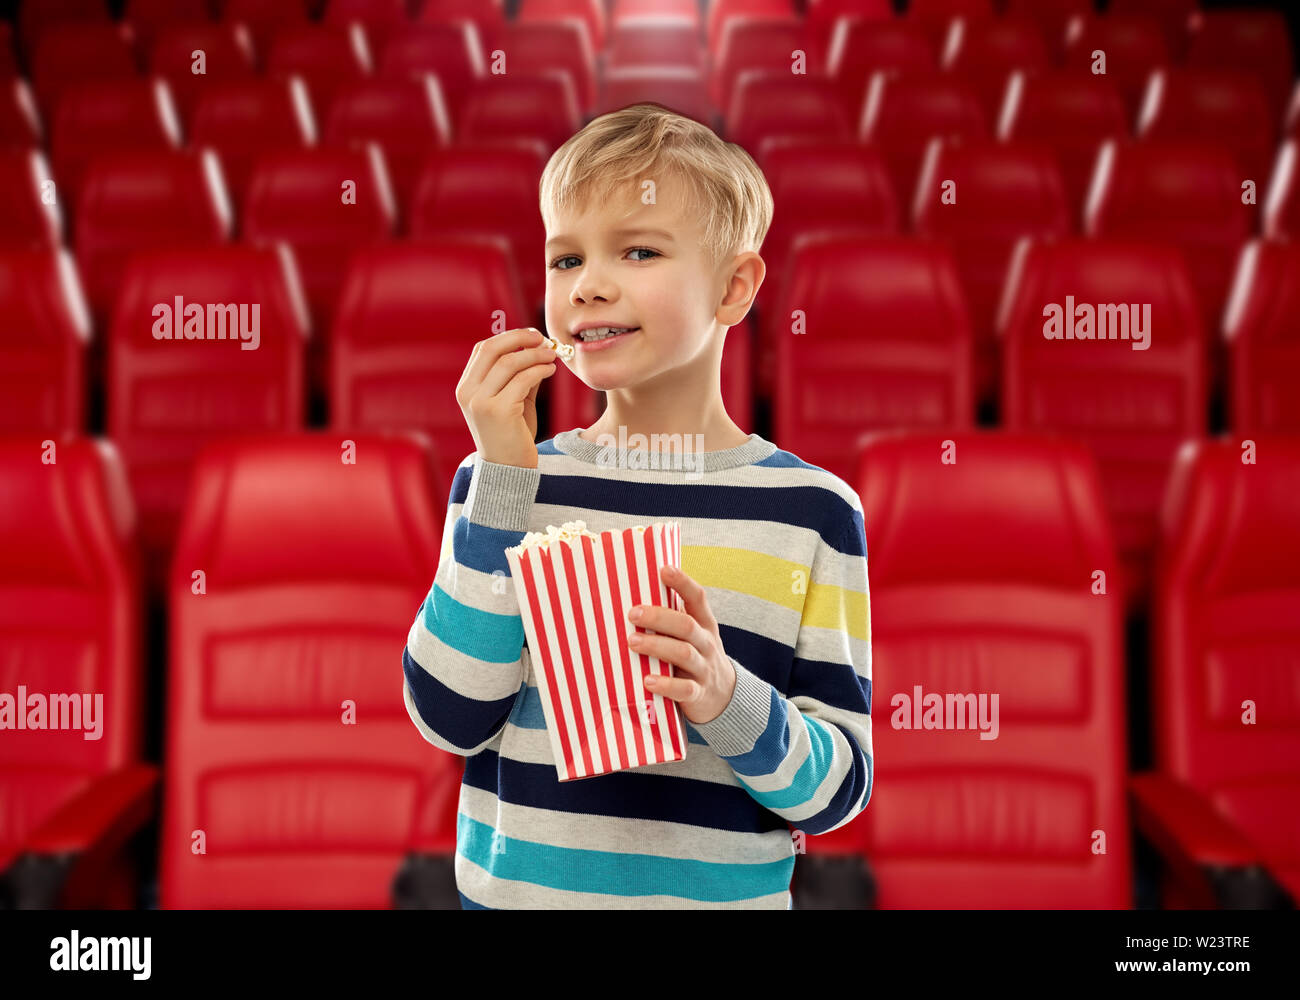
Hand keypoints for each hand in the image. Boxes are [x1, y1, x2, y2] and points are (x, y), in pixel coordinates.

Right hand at [455, 327, 557, 468]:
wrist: (509, 470)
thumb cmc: (512, 435)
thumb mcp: (513, 400)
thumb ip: (519, 375)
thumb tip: (537, 348)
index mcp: (466, 388)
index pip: (483, 349)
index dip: (508, 337)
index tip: (531, 336)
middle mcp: (468, 393)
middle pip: (493, 349)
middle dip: (520, 338)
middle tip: (542, 338)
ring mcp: (480, 402)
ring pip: (510, 363)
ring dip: (535, 354)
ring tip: (552, 355)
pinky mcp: (498, 411)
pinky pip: (522, 380)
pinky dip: (539, 369)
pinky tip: (550, 370)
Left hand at [627, 564, 736, 725]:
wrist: (723, 696)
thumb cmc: (695, 657)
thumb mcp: (692, 636)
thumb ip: (671, 619)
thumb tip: (631, 594)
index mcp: (704, 624)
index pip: (697, 598)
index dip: (683, 583)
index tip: (664, 570)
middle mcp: (706, 643)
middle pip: (686, 625)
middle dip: (659, 617)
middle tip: (633, 613)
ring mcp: (704, 668)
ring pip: (684, 653)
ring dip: (657, 646)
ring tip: (632, 642)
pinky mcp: (698, 693)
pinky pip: (684, 688)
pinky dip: (666, 685)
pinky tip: (647, 681)